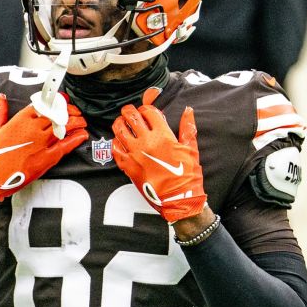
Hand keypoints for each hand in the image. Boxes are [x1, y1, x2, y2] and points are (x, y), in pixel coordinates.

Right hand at [0, 93, 88, 204]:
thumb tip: (1, 97)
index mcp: (19, 120)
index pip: (43, 105)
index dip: (54, 101)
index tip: (61, 99)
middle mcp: (32, 130)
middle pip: (56, 115)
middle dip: (67, 111)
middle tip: (73, 110)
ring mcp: (40, 144)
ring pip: (63, 128)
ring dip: (75, 122)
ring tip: (81, 120)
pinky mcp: (45, 160)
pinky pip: (65, 147)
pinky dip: (75, 140)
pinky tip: (82, 135)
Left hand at [111, 87, 206, 222]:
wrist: (177, 198)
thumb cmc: (186, 175)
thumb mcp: (191, 149)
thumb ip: (187, 127)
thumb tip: (187, 110)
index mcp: (163, 135)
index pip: (148, 111)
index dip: (146, 108)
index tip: (147, 111)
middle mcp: (146, 142)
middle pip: (131, 116)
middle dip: (130, 111)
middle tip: (131, 112)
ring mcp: (134, 153)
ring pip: (119, 129)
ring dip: (120, 123)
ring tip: (123, 123)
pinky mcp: (127, 165)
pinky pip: (115, 147)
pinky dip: (116, 141)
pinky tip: (121, 141)